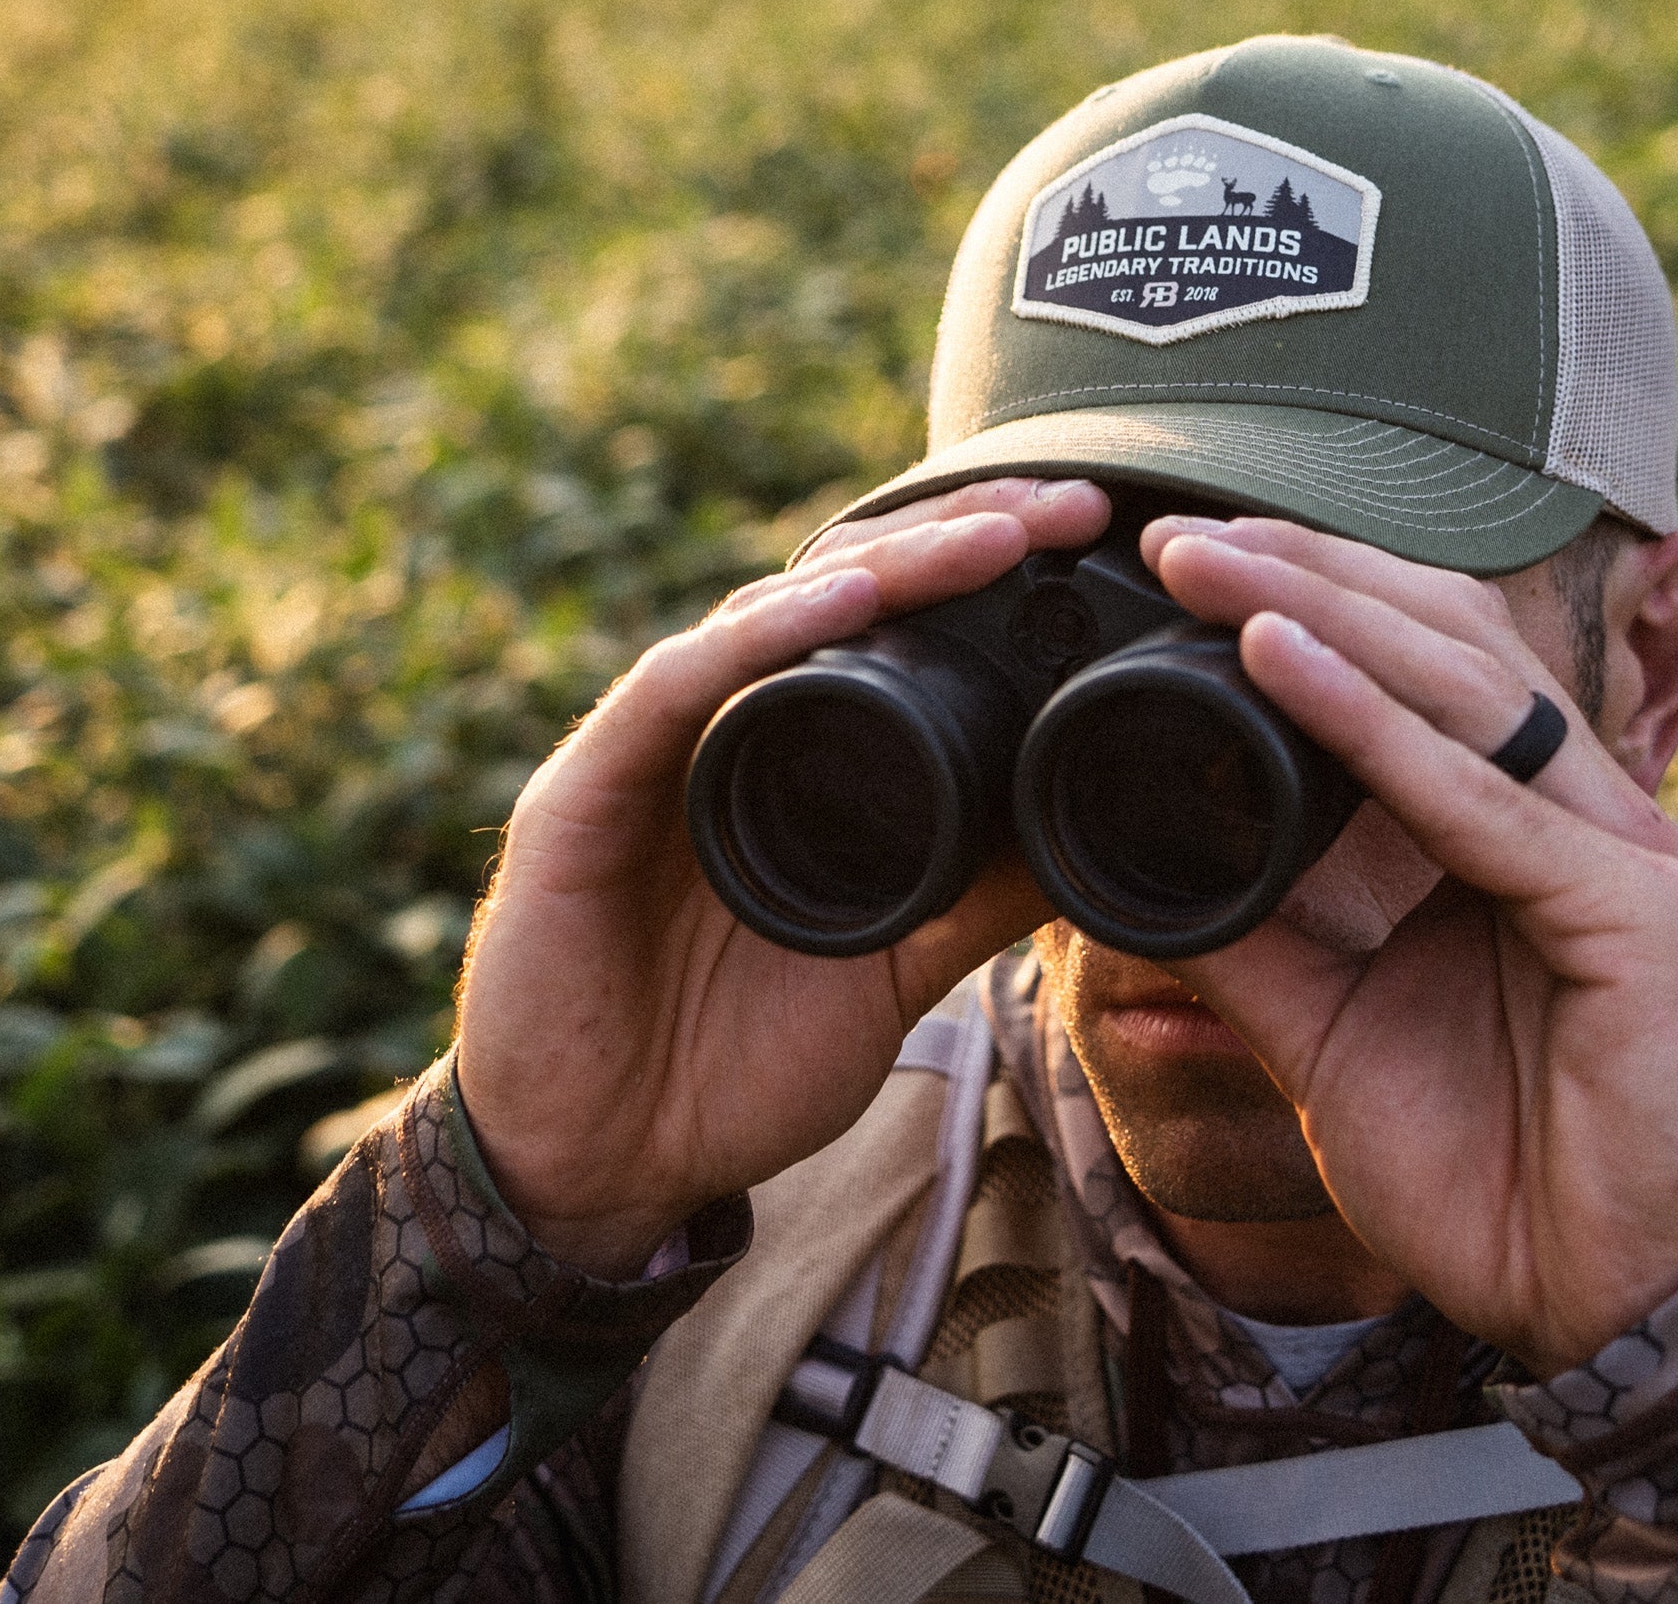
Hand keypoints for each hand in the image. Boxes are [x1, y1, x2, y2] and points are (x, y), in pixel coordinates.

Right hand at [448, 479, 1106, 1273]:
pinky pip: (673, 689)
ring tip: (984, 539)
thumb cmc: (729, 1068)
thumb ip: (976, 901)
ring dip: (883, 571)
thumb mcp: (891, 975)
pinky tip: (837, 607)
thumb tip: (1093, 836)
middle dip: (958, 538)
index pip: (890, 627)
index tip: (1095, 540)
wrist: (603, 1170)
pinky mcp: (582, 793)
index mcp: (785, 758)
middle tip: (1073, 507)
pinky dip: (757, 641)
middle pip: (842, 594)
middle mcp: (718, 730)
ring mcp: (648, 752)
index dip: (984, 574)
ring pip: (767, 618)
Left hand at [1136, 515, 1677, 1376]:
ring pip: (1458, 687)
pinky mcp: (1630, 908)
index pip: (1417, 667)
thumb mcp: (1331, 1038)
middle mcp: (1580, 812)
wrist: (1609, 1308)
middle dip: (1304, 572)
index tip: (1185, 566)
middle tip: (1174, 530)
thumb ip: (1256, 942)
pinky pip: (1476, 798)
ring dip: (1319, 611)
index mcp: (1521, 828)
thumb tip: (1133, 865)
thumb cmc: (1495, 1176)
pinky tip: (1276, 660)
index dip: (1309, 602)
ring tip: (1205, 565)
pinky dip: (1367, 721)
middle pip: (1439, 641)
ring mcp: (1617, 849)